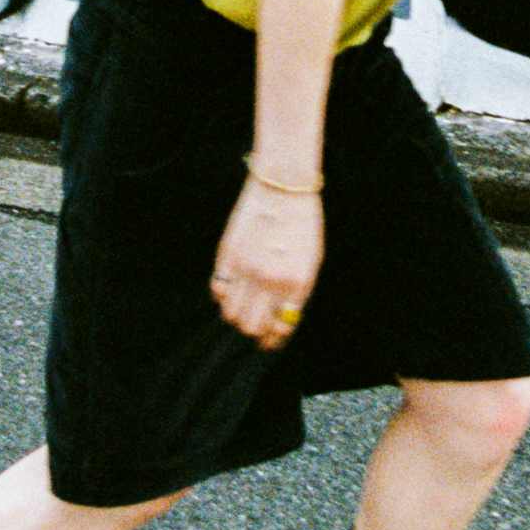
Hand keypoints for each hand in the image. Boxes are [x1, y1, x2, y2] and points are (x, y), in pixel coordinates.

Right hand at [210, 176, 321, 350]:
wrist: (283, 186)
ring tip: (241, 309)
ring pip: (231, 313)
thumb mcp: (311, 261)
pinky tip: (231, 290)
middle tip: (254, 327)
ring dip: (235, 316)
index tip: (267, 342)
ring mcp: (246, 268)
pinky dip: (223, 296)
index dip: (271, 341)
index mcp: (297, 284)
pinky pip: (218, 289)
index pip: (278, 330)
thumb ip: (295, 293)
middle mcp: (270, 281)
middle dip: (252, 332)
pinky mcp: (228, 254)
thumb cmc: (302, 224)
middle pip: (250, 327)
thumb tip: (278, 320)